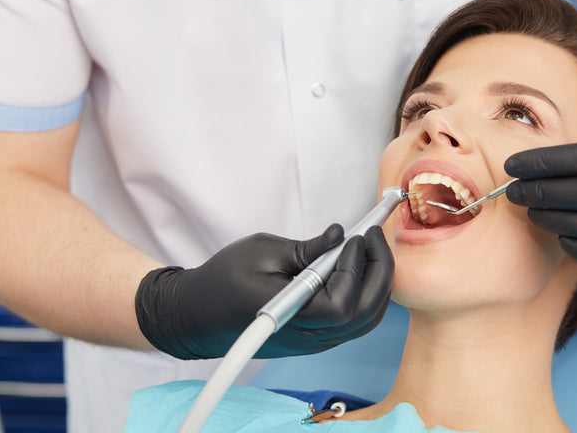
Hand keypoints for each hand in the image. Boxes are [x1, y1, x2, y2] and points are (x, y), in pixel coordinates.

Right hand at [135, 224, 393, 358]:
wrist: (197, 315)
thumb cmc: (222, 281)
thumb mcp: (261, 252)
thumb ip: (306, 249)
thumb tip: (340, 235)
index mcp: (292, 317)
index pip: (344, 304)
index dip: (357, 268)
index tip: (358, 236)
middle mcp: (308, 337)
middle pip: (365, 314)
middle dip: (379, 271)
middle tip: (374, 236)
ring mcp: (314, 341)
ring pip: (365, 321)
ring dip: (376, 283)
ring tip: (370, 248)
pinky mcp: (314, 337)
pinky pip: (354, 322)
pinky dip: (366, 294)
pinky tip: (358, 267)